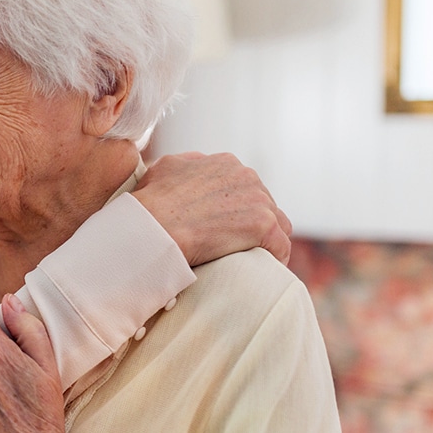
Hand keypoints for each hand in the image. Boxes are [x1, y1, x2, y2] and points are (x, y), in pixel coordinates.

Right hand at [132, 152, 291, 265]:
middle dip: (252, 223)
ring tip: (251, 259)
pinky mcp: (264, 224)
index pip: (246, 186)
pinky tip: (263, 270)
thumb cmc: (151, 202)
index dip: (238, 207)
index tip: (227, 225)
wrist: (153, 227)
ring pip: (278, 224)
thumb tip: (194, 167)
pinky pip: (281, 246)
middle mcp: (246, 175)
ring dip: (266, 240)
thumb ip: (187, 164)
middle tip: (236, 245)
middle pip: (264, 204)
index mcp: (225, 163)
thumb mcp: (165, 168)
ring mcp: (258, 199)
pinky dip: (274, 259)